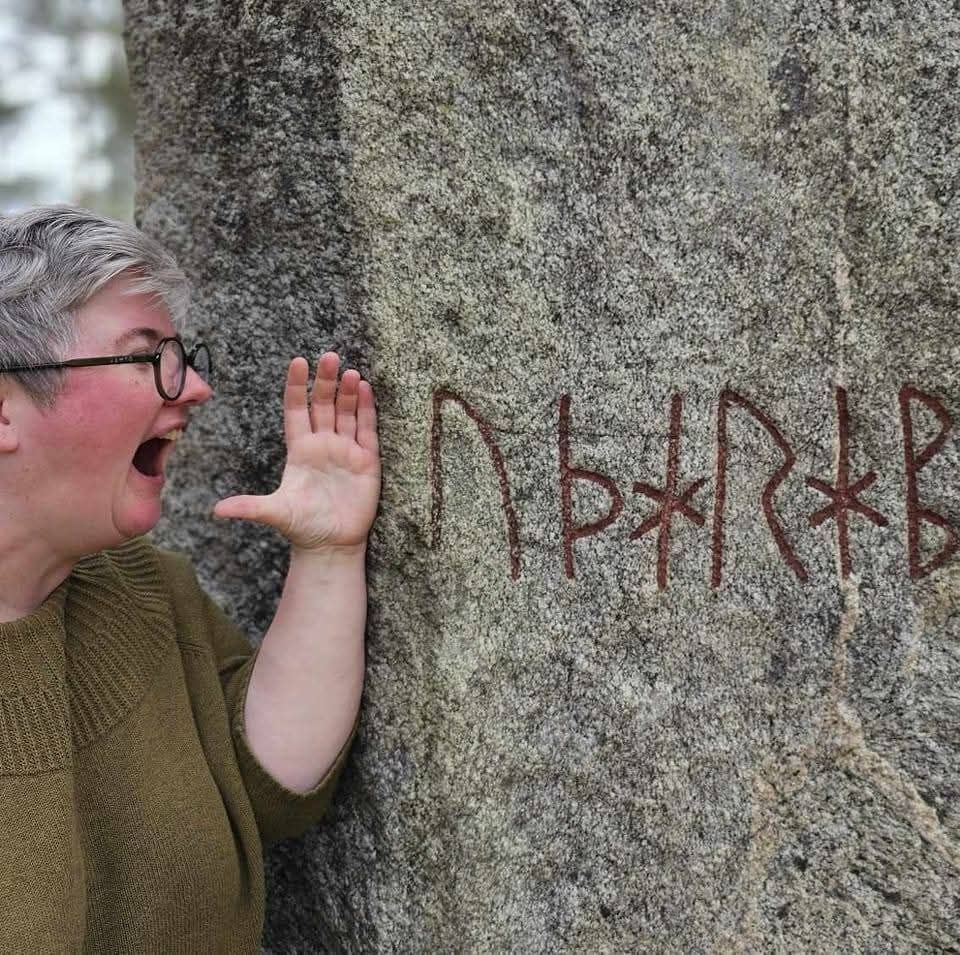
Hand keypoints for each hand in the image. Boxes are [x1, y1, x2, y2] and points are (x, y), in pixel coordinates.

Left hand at [213, 352, 380, 552]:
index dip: (297, 386)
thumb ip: (251, 507)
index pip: (296, 410)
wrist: (331, 545)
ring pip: (346, 413)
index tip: (298, 361)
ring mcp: (345, 451)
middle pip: (323, 405)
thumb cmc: (303, 527)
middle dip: (326, 381)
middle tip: (330, 356)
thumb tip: (217, 511)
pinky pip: (367, 430)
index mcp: (299, 450)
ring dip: (348, 392)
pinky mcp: (366, 461)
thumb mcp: (275, 513)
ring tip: (350, 372)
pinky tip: (366, 389)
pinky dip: (367, 410)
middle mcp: (323, 444)